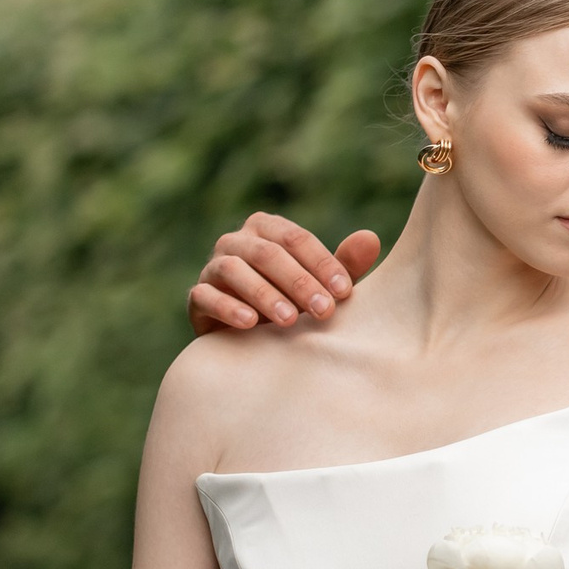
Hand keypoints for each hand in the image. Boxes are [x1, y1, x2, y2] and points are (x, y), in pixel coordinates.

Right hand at [188, 212, 380, 333]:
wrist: (250, 338)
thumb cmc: (295, 302)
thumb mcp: (322, 286)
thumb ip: (345, 266)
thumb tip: (371, 238)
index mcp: (267, 230)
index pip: (296, 238)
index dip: (322, 263)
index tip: (346, 292)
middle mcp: (236, 242)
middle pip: (267, 253)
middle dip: (299, 282)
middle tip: (324, 311)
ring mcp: (212, 268)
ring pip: (233, 270)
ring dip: (264, 294)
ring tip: (290, 320)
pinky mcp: (196, 297)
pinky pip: (205, 296)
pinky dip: (227, 308)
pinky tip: (250, 324)